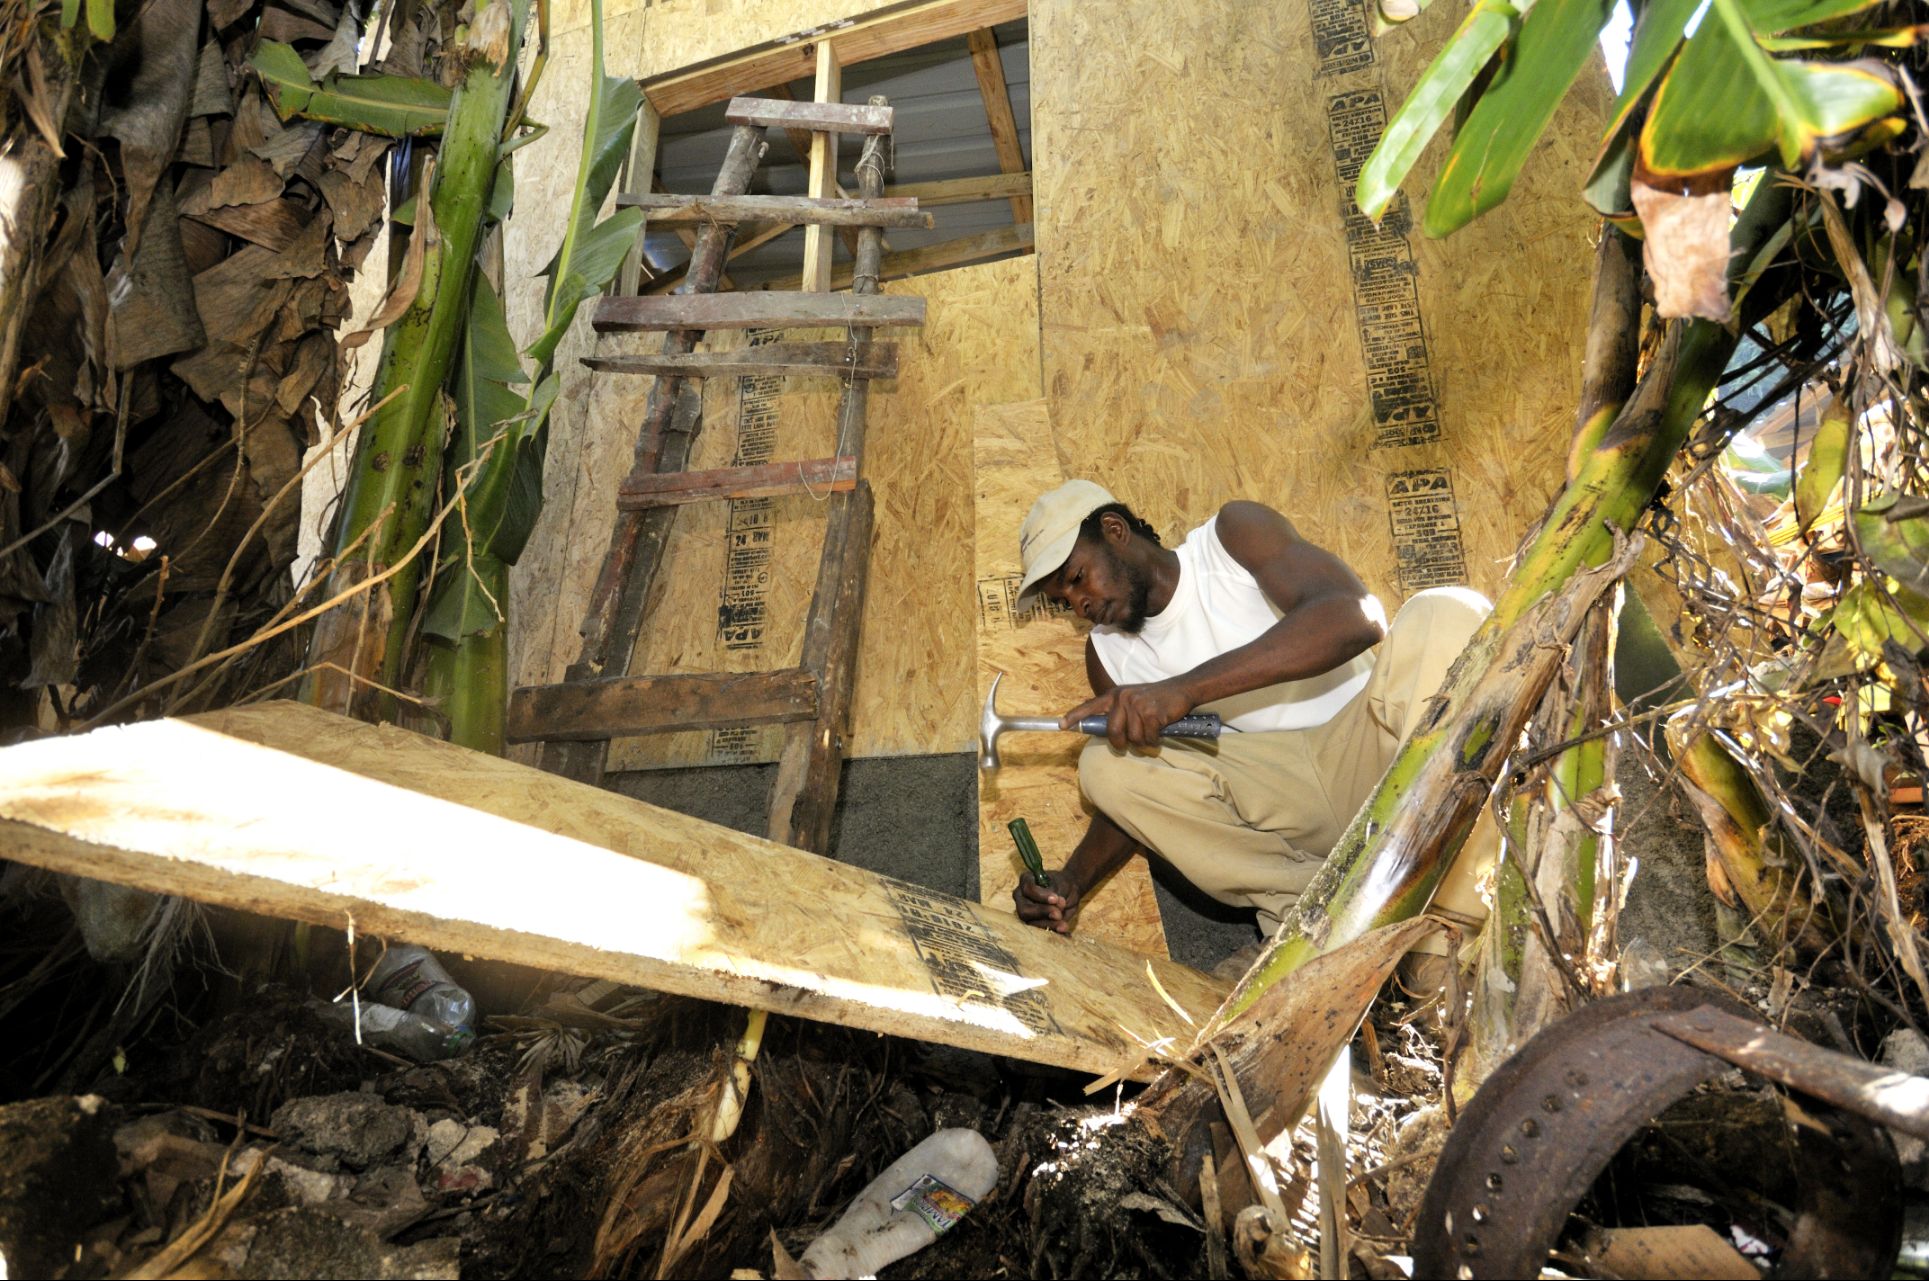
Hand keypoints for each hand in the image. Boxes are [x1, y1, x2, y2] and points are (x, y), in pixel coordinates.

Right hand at [1014, 868, 1081, 932]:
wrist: (1068, 893)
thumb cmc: (1062, 885)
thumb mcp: (1062, 884)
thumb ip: (1057, 895)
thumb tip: (1057, 907)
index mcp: (1026, 880)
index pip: (1028, 889)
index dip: (1040, 896)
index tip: (1055, 899)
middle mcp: (1020, 896)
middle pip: (1024, 909)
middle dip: (1042, 912)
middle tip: (1058, 914)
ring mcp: (1024, 911)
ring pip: (1030, 922)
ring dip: (1048, 924)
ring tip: (1064, 925)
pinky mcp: (1031, 923)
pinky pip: (1037, 930)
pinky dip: (1051, 930)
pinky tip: (1062, 929)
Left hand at [1062, 681, 1194, 749]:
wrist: (1181, 689)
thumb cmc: (1156, 698)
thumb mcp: (1132, 697)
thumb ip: (1118, 709)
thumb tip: (1103, 726)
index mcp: (1115, 694)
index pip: (1090, 706)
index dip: (1075, 716)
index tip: (1061, 725)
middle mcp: (1123, 698)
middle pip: (1112, 732)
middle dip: (1120, 744)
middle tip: (1128, 745)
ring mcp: (1137, 705)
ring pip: (1132, 738)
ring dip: (1142, 742)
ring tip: (1150, 732)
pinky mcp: (1152, 714)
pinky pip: (1147, 739)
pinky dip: (1154, 740)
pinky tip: (1160, 731)